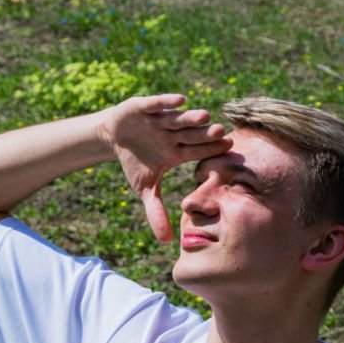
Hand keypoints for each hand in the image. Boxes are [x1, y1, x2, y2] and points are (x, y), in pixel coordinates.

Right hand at [101, 94, 232, 243]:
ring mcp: (160, 120)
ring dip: (191, 118)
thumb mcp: (144, 189)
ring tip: (205, 116)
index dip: (211, 151)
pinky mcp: (144, 107)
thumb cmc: (135, 162)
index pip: (198, 152)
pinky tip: (181, 100)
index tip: (228, 152)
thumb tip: (166, 242)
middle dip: (206, 134)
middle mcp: (174, 134)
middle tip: (223, 133)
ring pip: (179, 119)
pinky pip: (157, 103)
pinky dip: (167, 101)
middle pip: (193, 134)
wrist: (114, 138)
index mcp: (178, 151)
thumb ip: (156, 212)